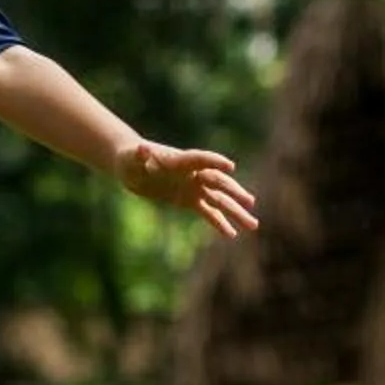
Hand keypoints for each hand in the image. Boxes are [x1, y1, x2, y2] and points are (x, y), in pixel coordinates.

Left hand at [117, 137, 258, 239]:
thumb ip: (141, 155)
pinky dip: (219, 222)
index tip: (231, 167)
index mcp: (181, 160)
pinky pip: (207, 212)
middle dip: (233, 192)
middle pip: (217, 182)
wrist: (131, 167)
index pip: (200, 159)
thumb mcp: (132, 157)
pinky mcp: (188, 200)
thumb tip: (143, 150)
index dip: (214, 162)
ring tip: (254, 225)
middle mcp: (192, 173)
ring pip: (219, 200)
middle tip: (250, 202)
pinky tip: (232, 234)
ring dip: (235, 212)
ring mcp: (193, 187)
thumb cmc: (131, 157)